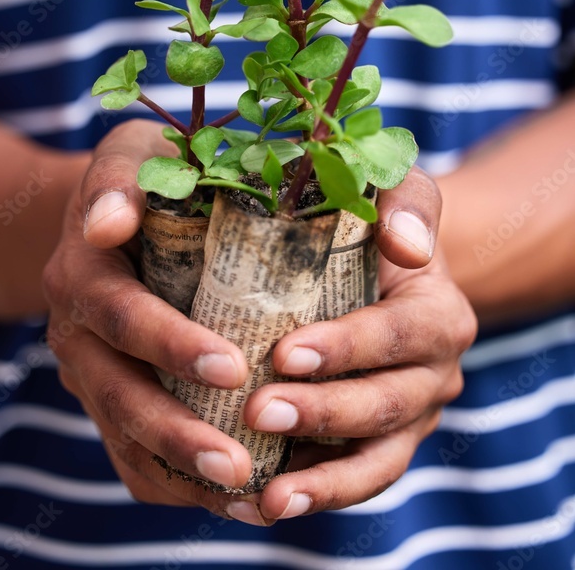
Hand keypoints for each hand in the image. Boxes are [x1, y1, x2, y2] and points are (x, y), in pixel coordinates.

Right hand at [43, 129, 475, 521]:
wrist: (119, 207)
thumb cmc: (155, 168)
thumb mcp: (148, 147)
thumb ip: (147, 173)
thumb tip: (115, 224)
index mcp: (85, 263)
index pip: (121, 311)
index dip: (170, 343)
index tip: (233, 364)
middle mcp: (76, 324)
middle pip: (116, 392)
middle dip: (176, 431)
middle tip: (239, 462)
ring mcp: (89, 368)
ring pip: (125, 438)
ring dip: (182, 471)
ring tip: (248, 494)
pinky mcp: (110, 396)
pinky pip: (133, 456)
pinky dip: (178, 482)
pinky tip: (236, 496)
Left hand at [239, 167, 477, 523]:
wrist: (378, 266)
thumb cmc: (375, 219)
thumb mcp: (396, 190)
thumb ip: (407, 203)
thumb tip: (405, 244)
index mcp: (439, 315)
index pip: (397, 335)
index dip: (346, 348)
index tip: (284, 353)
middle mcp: (433, 375)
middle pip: (385, 406)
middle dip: (322, 414)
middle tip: (256, 411)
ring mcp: (408, 419)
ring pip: (375, 462)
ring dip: (322, 481)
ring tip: (267, 498)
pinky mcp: (377, 447)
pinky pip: (351, 482)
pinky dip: (311, 497)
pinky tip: (258, 505)